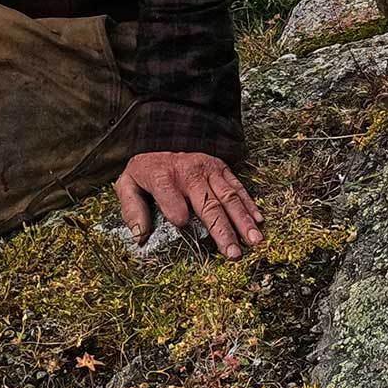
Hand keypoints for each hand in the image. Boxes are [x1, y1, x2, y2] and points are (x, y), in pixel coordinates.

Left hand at [115, 151, 264, 258]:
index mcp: (163, 178)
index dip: (176, 212)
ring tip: (254, 241)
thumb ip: (131, 209)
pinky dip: (249, 204)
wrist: (166, 134)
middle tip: (234, 253)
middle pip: (208, 205)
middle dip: (223, 231)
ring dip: (243, 221)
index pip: (172, 201)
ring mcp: (209, 171)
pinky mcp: (222, 168)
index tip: (181, 224)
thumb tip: (139, 237)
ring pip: (229, 198)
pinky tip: (259, 220)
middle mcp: (190, 175)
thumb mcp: (128, 183)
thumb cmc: (147, 167)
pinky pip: (238, 187)